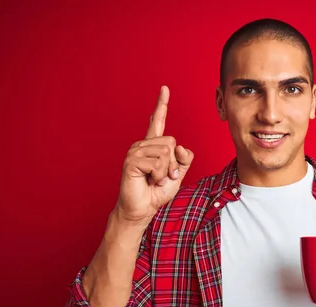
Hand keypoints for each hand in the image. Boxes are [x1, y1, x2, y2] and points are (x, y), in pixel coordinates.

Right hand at [114, 86, 193, 224]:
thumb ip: (184, 160)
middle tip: (163, 176)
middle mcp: (143, 145)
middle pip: (171, 142)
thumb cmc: (157, 191)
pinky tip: (149, 180)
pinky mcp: (131, 161)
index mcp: (153, 146)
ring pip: (165, 153)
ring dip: (166, 171)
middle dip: (173, 164)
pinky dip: (159, 176)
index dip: (162, 105)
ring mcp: (135, 152)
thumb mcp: (178, 174)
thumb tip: (181, 148)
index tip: (164, 89)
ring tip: (155, 179)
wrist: (143, 208)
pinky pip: (157, 163)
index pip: (158, 121)